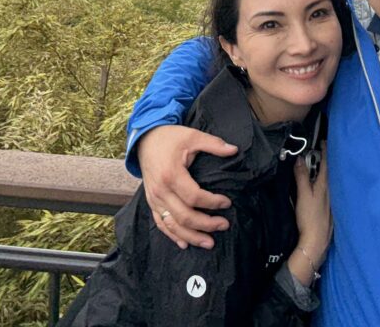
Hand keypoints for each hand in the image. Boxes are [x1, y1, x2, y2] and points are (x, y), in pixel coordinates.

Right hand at [137, 125, 238, 248]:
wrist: (145, 139)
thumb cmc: (170, 138)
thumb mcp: (193, 136)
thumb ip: (213, 144)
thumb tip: (234, 150)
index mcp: (171, 174)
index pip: (194, 196)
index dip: (212, 202)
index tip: (227, 202)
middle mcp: (160, 190)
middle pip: (184, 216)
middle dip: (206, 224)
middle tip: (224, 225)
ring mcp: (154, 199)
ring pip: (172, 225)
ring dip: (191, 236)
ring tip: (209, 242)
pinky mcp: (151, 202)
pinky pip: (161, 223)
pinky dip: (173, 236)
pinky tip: (185, 244)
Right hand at [288, 145, 330, 286]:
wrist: (316, 242)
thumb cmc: (309, 217)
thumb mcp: (303, 195)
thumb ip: (301, 176)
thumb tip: (300, 158)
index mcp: (324, 185)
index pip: (326, 164)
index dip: (325, 152)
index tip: (324, 141)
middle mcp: (331, 191)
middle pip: (330, 171)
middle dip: (327, 160)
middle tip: (324, 149)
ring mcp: (332, 201)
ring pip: (331, 181)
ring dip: (327, 172)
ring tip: (323, 164)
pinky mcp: (331, 210)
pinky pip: (331, 191)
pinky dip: (328, 183)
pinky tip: (325, 186)